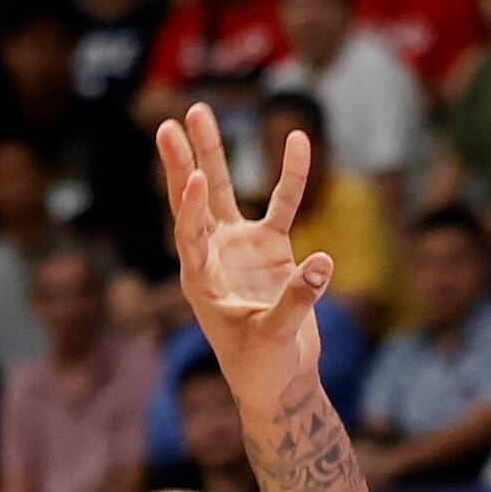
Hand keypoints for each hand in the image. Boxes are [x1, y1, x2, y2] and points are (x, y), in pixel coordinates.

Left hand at [157, 107, 335, 361]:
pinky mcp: (270, 248)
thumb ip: (296, 300)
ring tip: (199, 110)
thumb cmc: (263, 368)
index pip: (189, 234)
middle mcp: (213, 256)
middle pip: (193, 200)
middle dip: (182, 163)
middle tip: (168, 124)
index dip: (191, 207)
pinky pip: (282, 204)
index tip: (197, 179)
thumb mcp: (274, 337)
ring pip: (225, 190)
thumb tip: (323, 262)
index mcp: (200, 280)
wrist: (279, 381)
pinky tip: (299, 139)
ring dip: (213, 153)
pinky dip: (291, 176)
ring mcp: (240, 247)